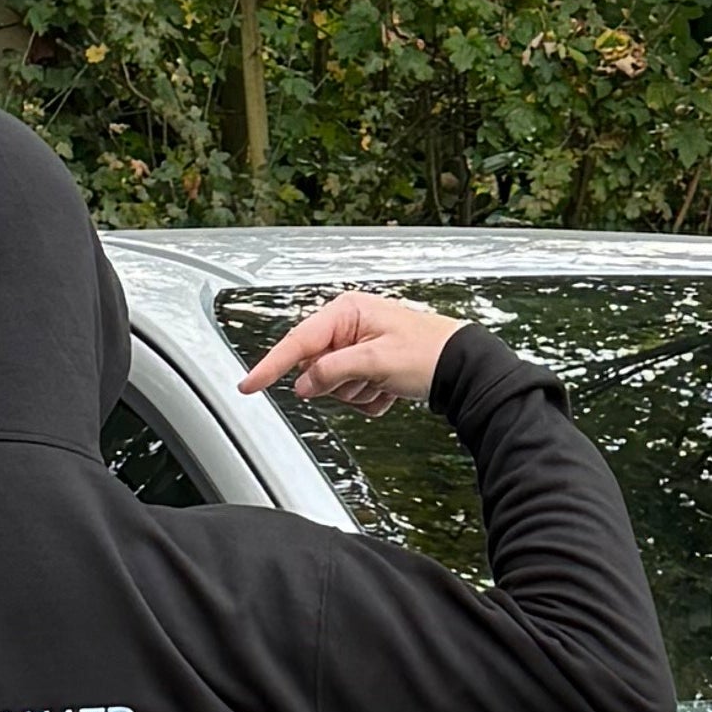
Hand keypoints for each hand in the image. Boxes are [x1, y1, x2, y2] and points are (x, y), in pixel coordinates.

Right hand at [237, 290, 460, 419]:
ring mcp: (357, 348)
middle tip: (370, 378)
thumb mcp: (376, 362)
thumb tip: (303, 385)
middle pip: (315, 370)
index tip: (248, 385)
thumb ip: (332, 371)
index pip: (297, 343)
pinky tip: (391, 389)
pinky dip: (370, 398)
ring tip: (386, 382)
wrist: (463, 367)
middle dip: (339, 383)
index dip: (270, 366)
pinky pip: (352, 394)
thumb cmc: (429, 353)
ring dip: (358, 392)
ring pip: (333, 386)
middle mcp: (348, 326)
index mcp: (346, 313)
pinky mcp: (368, 368)